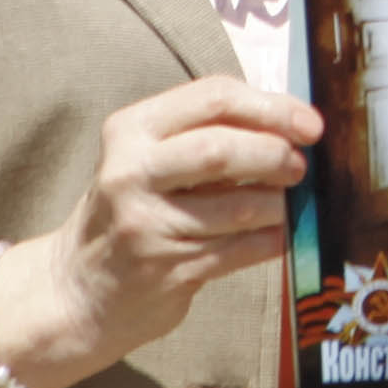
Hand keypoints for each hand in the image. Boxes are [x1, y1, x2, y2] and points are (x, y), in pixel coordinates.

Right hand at [0, 76, 319, 387]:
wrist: (77, 290)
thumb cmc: (131, 210)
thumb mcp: (149, 158)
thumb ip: (207, 133)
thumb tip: (293, 125)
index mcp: (131, 129)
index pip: (213, 97)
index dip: (272, 107)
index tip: (310, 124)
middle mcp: (130, 173)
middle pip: (221, 149)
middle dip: (275, 154)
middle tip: (301, 166)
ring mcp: (145, 225)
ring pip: (237, 206)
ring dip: (278, 204)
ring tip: (289, 203)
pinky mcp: (164, 271)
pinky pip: (238, 250)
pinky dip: (271, 240)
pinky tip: (280, 235)